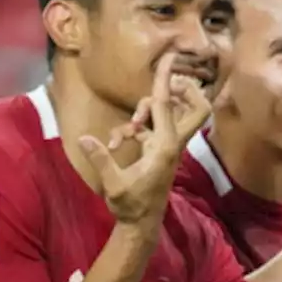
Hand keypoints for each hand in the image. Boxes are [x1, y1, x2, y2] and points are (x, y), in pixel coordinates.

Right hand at [78, 53, 211, 222]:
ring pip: (167, 114)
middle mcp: (172, 143)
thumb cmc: (130, 205)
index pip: (166, 106)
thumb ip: (101, 160)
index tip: (169, 57)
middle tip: (165, 85)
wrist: (141, 224)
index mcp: (165, 146)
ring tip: (127, 128)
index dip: (165, 79)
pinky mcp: (160, 150)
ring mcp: (169, 145)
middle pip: (194, 108)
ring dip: (146, 111)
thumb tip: (86, 139)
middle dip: (183, 92)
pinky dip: (136, 127)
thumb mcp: (114, 185)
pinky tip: (117, 141)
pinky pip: (152, 127)